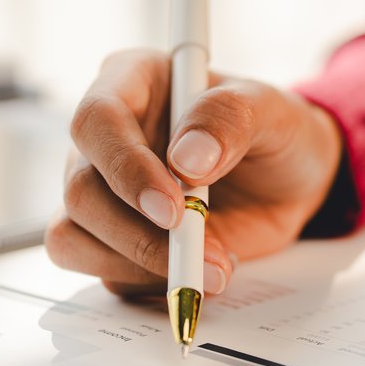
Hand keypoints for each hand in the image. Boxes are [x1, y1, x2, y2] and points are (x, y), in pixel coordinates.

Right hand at [46, 49, 342, 296]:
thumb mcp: (269, 110)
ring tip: (213, 265)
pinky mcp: (113, 238)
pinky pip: (103, 272)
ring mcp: (102, 191)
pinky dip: (149, 283)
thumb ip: (229, 119)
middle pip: (80, 189)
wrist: (290, 182)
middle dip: (137, 232)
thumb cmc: (273, 130)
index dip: (125, 167)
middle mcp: (106, 137)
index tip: (172, 206)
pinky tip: (198, 271)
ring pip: (74, 236)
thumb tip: (186, 159)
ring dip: (141, 264)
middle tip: (201, 251)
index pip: (97, 120)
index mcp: (132, 82)